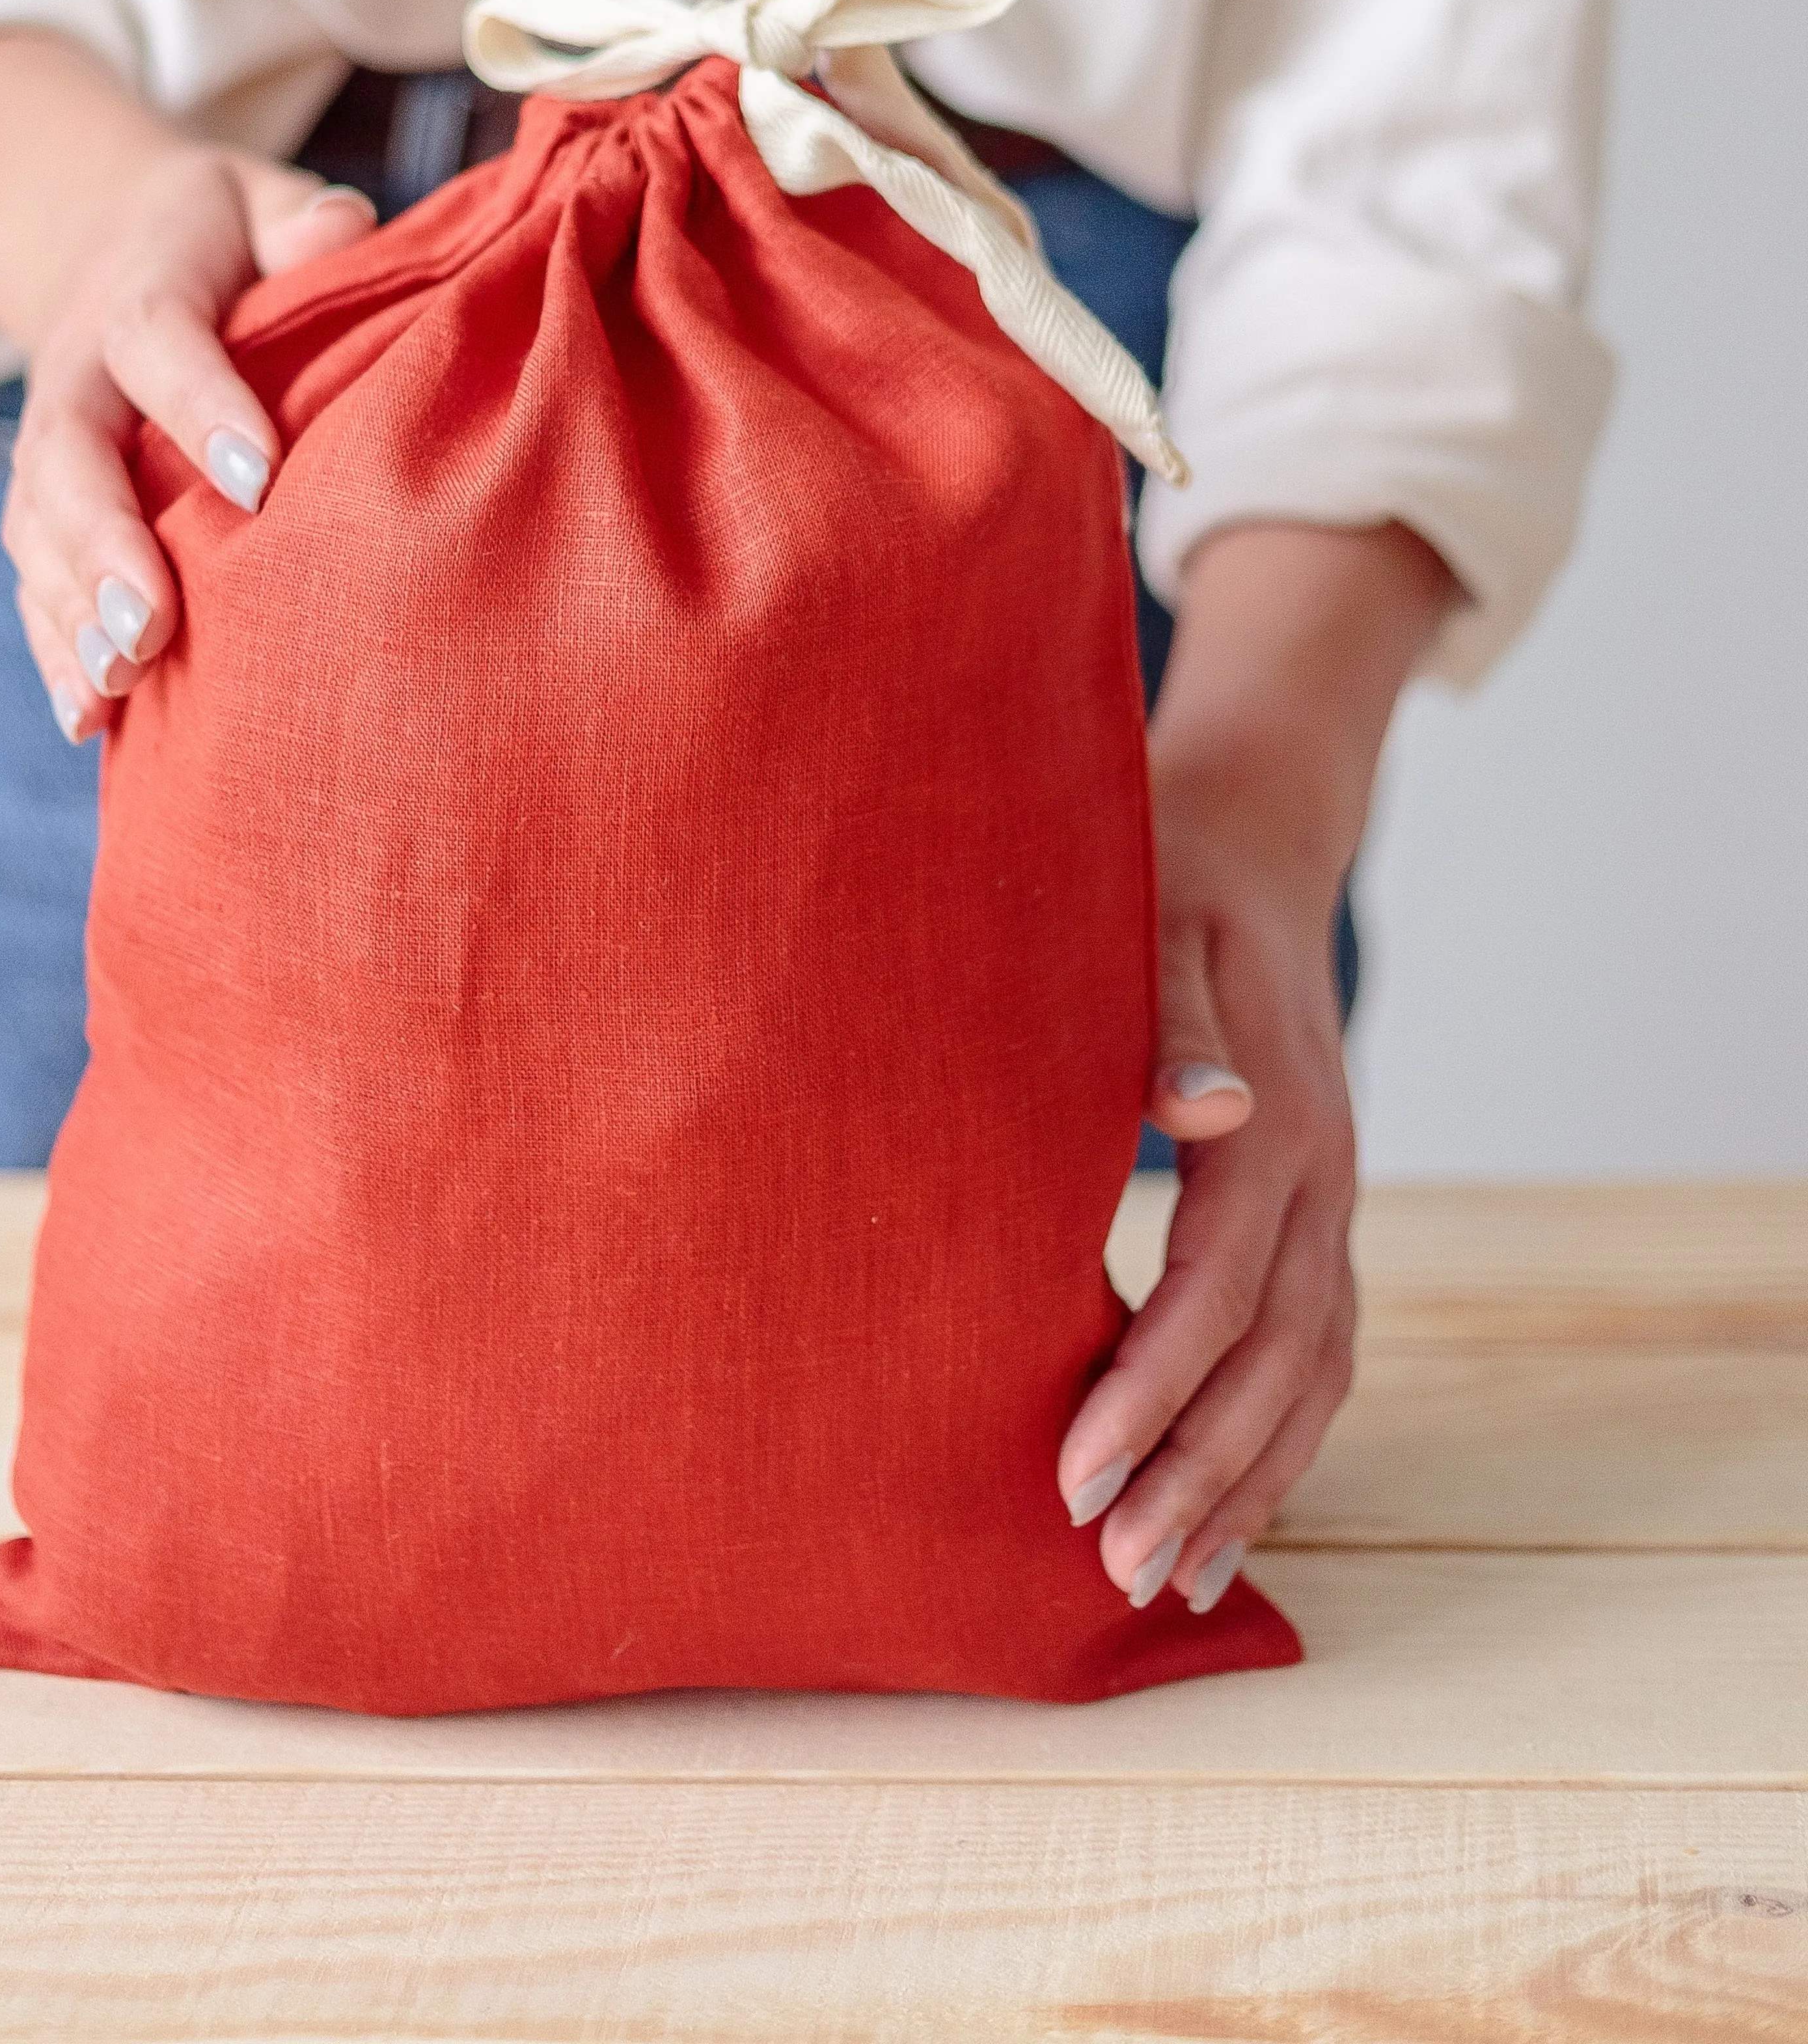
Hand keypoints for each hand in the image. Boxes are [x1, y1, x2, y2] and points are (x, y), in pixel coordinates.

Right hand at [0, 30, 376, 742]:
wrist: (116, 239)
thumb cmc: (228, 236)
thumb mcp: (262, 200)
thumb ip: (302, 219)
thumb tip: (339, 231)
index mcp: (140, 285)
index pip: (157, 338)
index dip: (198, 402)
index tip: (258, 478)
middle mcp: (77, 368)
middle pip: (69, 453)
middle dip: (103, 543)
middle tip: (153, 625)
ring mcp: (50, 441)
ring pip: (35, 526)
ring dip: (70, 609)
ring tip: (118, 683)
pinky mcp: (42, 503)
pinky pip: (33, 575)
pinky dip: (53, 645)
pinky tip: (86, 715)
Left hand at [1056, 520, 1457, 1611]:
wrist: (1257, 829)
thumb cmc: (1173, 872)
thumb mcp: (1155, 918)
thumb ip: (1169, 1020)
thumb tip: (1205, 1109)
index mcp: (1278, 1122)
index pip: (1211, 1291)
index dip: (1147, 1390)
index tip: (1075, 1476)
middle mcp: (1322, 1177)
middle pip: (1270, 1363)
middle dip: (1195, 1474)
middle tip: (1115, 1572)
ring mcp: (1334, 1202)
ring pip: (1311, 1376)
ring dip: (1247, 1483)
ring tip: (1175, 1582)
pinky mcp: (1320, 1212)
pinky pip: (1319, 1354)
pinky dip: (1282, 1442)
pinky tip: (1230, 1508)